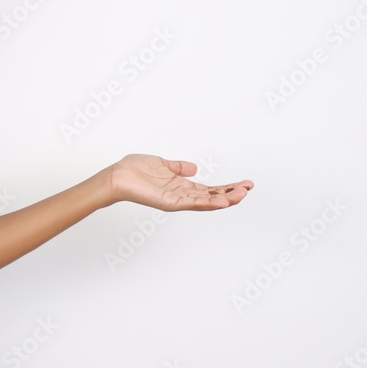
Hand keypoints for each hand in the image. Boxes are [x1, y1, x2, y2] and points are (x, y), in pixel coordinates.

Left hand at [105, 154, 253, 210]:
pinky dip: (208, 202)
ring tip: (242, 194)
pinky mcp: (169, 202)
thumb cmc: (134, 170)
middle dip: (232, 194)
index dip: (227, 187)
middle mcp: (181, 195)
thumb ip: (179, 167)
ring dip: (225, 199)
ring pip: (206, 202)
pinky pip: (192, 203)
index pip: (210, 190)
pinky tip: (222, 200)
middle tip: (249, 188)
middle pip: (213, 197)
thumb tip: (194, 168)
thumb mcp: (163, 165)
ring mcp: (176, 200)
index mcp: (181, 186)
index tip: (244, 183)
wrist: (117, 175)